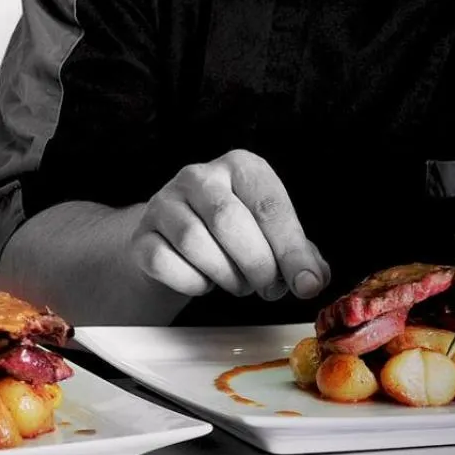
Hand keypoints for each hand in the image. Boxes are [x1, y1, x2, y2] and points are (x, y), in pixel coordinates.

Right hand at [131, 150, 329, 300]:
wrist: (175, 242)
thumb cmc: (233, 236)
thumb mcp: (270, 234)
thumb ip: (299, 253)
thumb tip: (312, 278)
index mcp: (240, 166)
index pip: (268, 205)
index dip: (291, 250)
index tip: (305, 284)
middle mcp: (199, 176)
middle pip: (228, 221)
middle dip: (257, 265)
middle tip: (268, 288)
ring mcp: (164, 202)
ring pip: (195, 243)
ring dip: (226, 276)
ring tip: (238, 283)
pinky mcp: (141, 234)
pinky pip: (165, 262)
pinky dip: (191, 283)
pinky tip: (203, 280)